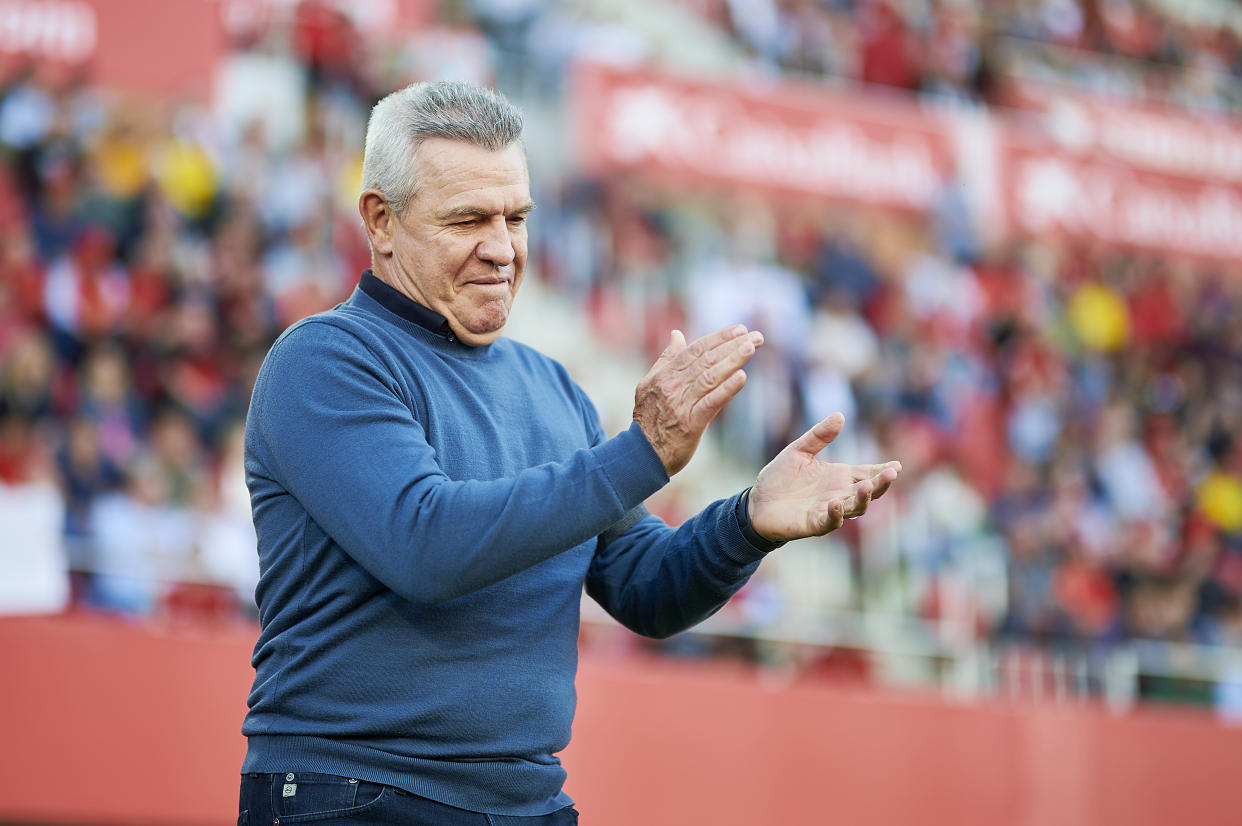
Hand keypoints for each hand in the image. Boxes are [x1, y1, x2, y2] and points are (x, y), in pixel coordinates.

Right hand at [634, 325, 763, 475]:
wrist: (642, 455)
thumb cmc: (649, 419)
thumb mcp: (650, 384)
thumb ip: (666, 359)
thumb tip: (677, 334)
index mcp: (665, 375)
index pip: (696, 350)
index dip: (719, 338)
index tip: (740, 329)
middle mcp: (673, 386)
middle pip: (706, 360)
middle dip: (733, 346)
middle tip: (756, 336)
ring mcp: (681, 404)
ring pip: (710, 377)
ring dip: (732, 361)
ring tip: (751, 348)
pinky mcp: (691, 423)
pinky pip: (711, 402)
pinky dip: (727, 389)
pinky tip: (742, 377)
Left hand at [748, 413, 900, 540]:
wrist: (756, 503)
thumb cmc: (780, 478)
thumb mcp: (798, 451)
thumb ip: (819, 436)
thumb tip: (840, 414)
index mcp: (839, 477)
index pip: (868, 473)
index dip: (883, 470)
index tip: (897, 465)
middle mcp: (839, 494)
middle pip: (869, 492)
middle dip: (881, 483)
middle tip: (891, 473)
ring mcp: (828, 510)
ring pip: (855, 508)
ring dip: (863, 498)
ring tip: (867, 486)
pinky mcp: (813, 524)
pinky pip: (830, 522)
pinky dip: (836, 515)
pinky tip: (837, 503)